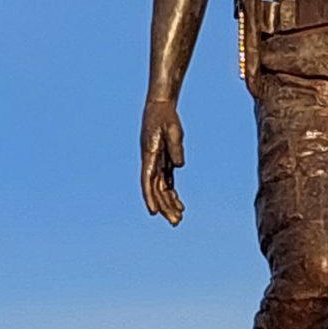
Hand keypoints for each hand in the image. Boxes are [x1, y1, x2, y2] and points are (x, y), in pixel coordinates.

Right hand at [140, 99, 185, 223]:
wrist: (160, 107)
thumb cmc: (166, 116)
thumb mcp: (173, 129)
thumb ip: (176, 147)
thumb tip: (179, 166)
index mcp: (149, 155)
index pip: (147, 181)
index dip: (150, 197)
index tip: (154, 212)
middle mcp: (150, 163)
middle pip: (156, 190)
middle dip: (165, 206)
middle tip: (176, 222)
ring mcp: (156, 164)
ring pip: (161, 189)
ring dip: (169, 204)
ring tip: (179, 218)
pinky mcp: (163, 163)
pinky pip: (167, 183)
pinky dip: (172, 195)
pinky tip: (180, 205)